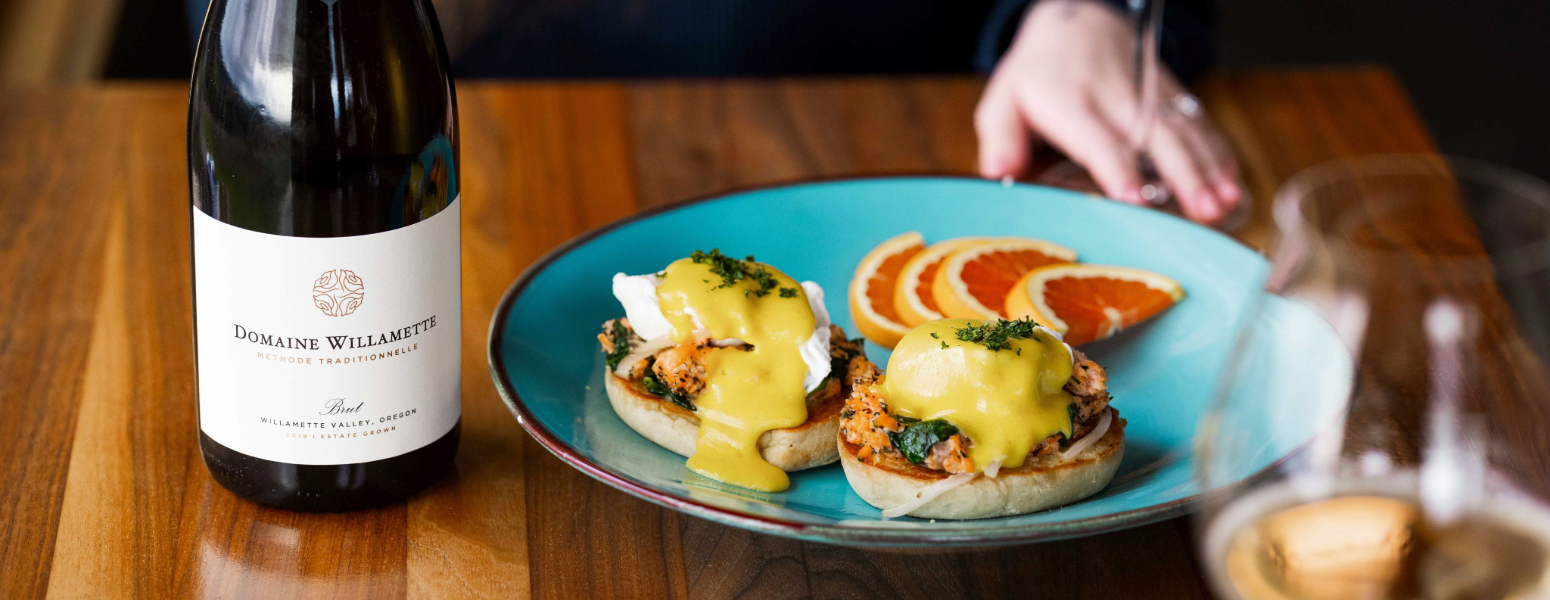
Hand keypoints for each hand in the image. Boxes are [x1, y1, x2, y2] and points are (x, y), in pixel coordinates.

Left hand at [975, 0, 1241, 223]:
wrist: (1074, 21)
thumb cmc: (1036, 76)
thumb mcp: (1002, 100)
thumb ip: (1000, 138)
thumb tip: (998, 171)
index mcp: (1070, 103)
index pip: (1097, 139)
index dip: (1117, 168)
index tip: (1134, 199)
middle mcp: (1115, 97)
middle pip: (1154, 135)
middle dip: (1183, 173)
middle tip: (1204, 210)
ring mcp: (1148, 93)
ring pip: (1184, 129)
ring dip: (1210, 166)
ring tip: (1228, 202)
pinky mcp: (1168, 93)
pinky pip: (1198, 122)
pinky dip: (1219, 151)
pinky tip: (1234, 182)